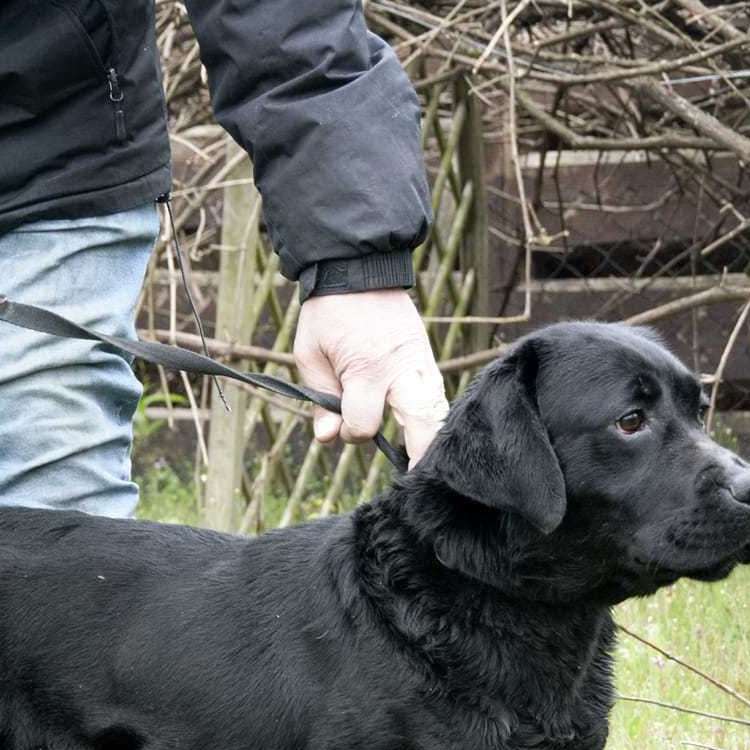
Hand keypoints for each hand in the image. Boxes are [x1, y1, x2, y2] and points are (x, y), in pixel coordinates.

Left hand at [293, 289, 447, 463]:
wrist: (358, 269)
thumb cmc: (328, 313)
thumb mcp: (310, 355)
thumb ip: (320, 399)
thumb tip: (328, 438)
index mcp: (366, 369)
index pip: (364, 424)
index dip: (351, 432)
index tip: (342, 426)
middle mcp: (400, 370)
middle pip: (422, 423)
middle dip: (421, 453)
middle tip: (420, 480)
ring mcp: (420, 363)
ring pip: (438, 410)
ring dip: (433, 437)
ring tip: (429, 463)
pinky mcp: (428, 358)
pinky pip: (439, 396)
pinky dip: (435, 417)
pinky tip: (431, 434)